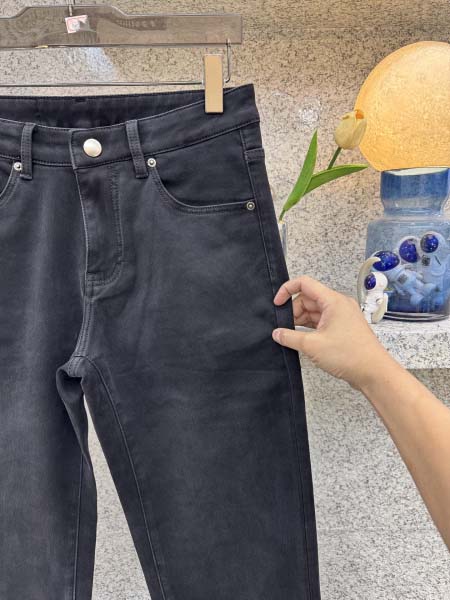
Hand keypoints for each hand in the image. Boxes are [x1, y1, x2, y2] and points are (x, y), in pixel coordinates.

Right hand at [272, 275, 394, 389]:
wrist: (374, 373)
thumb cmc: (348, 355)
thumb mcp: (313, 346)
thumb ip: (290, 337)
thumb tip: (276, 333)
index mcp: (333, 301)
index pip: (305, 283)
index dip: (287, 290)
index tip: (276, 304)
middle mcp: (338, 304)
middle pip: (308, 299)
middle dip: (293, 311)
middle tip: (283, 328)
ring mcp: (342, 316)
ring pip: (314, 311)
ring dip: (301, 321)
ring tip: (290, 335)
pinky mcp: (343, 328)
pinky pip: (322, 322)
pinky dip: (310, 328)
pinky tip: (301, 339)